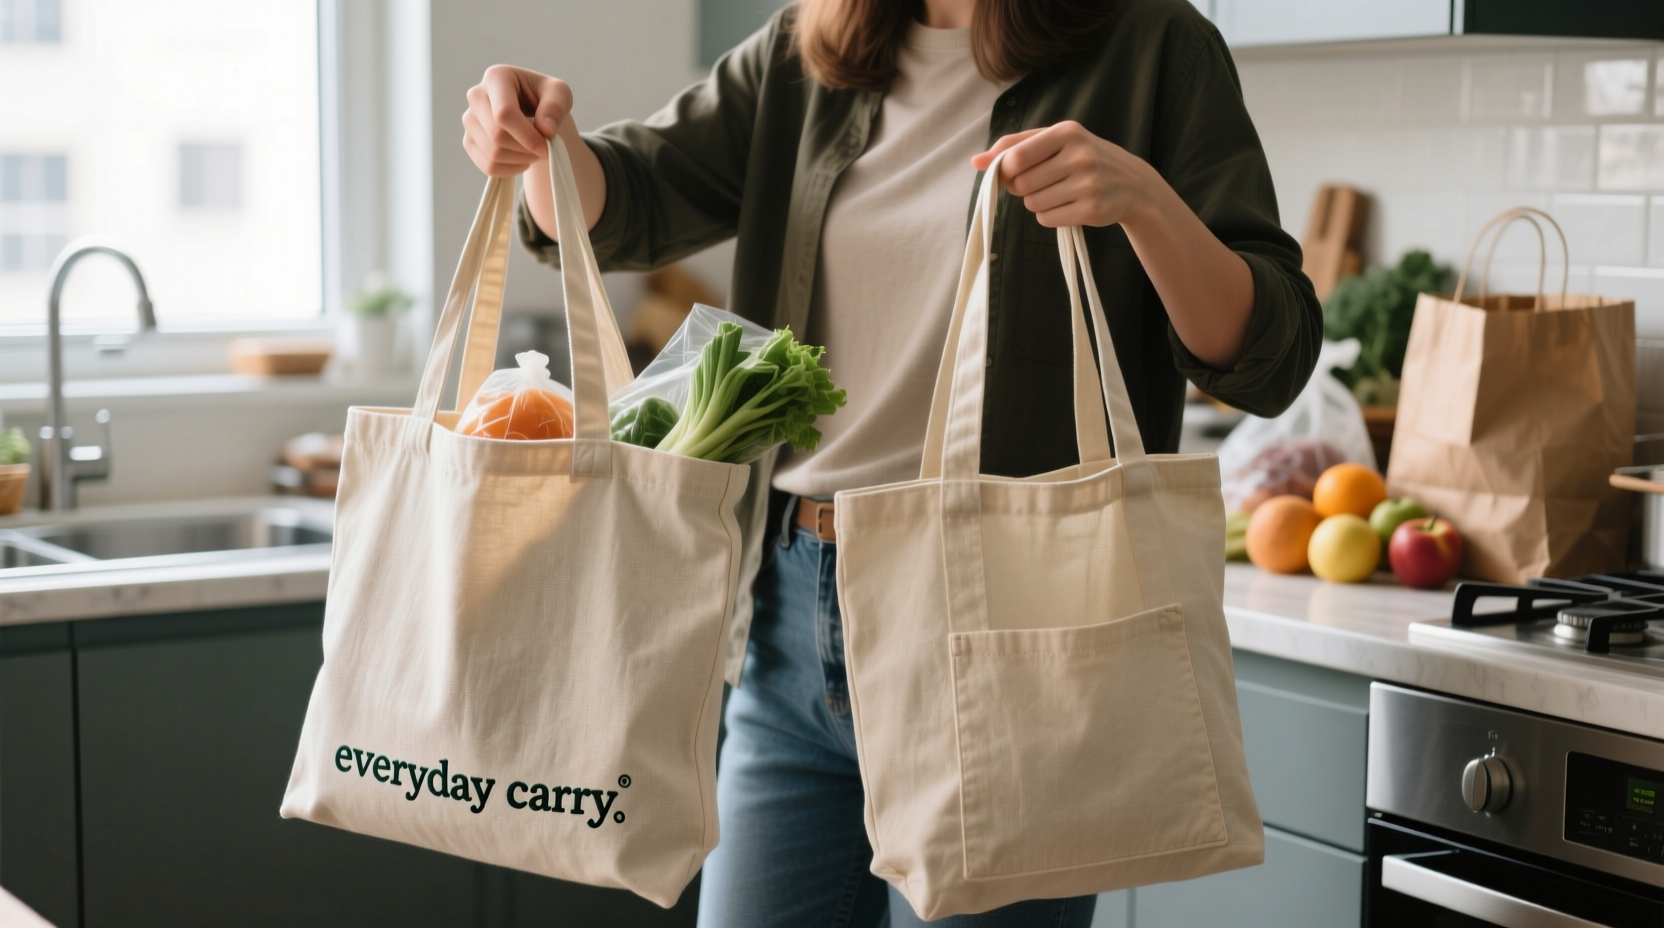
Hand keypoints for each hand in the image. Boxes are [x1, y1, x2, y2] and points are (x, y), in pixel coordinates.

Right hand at [462, 65, 573, 176]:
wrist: (533, 109)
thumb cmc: (546, 98)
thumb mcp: (560, 93)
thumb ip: (555, 107)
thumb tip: (546, 129)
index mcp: (497, 77)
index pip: (504, 113)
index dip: (526, 136)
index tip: (546, 148)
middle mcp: (476, 96)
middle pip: (496, 136)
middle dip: (525, 149)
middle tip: (544, 149)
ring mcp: (469, 120)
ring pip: (492, 154)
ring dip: (520, 160)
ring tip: (534, 151)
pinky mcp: (469, 140)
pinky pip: (488, 166)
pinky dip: (510, 169)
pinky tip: (522, 159)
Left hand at [971, 121, 1163, 228]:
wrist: (1133, 184)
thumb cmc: (1084, 158)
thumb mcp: (1055, 141)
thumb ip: (1014, 146)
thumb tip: (976, 161)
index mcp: (1067, 132)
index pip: (1017, 156)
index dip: (1005, 170)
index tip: (1011, 173)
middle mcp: (1080, 155)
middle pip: (1022, 184)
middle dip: (1022, 188)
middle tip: (1042, 182)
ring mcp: (1088, 184)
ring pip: (1033, 204)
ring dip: (1037, 202)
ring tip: (1059, 192)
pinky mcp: (1092, 209)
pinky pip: (1047, 219)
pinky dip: (1050, 216)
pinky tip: (1069, 205)